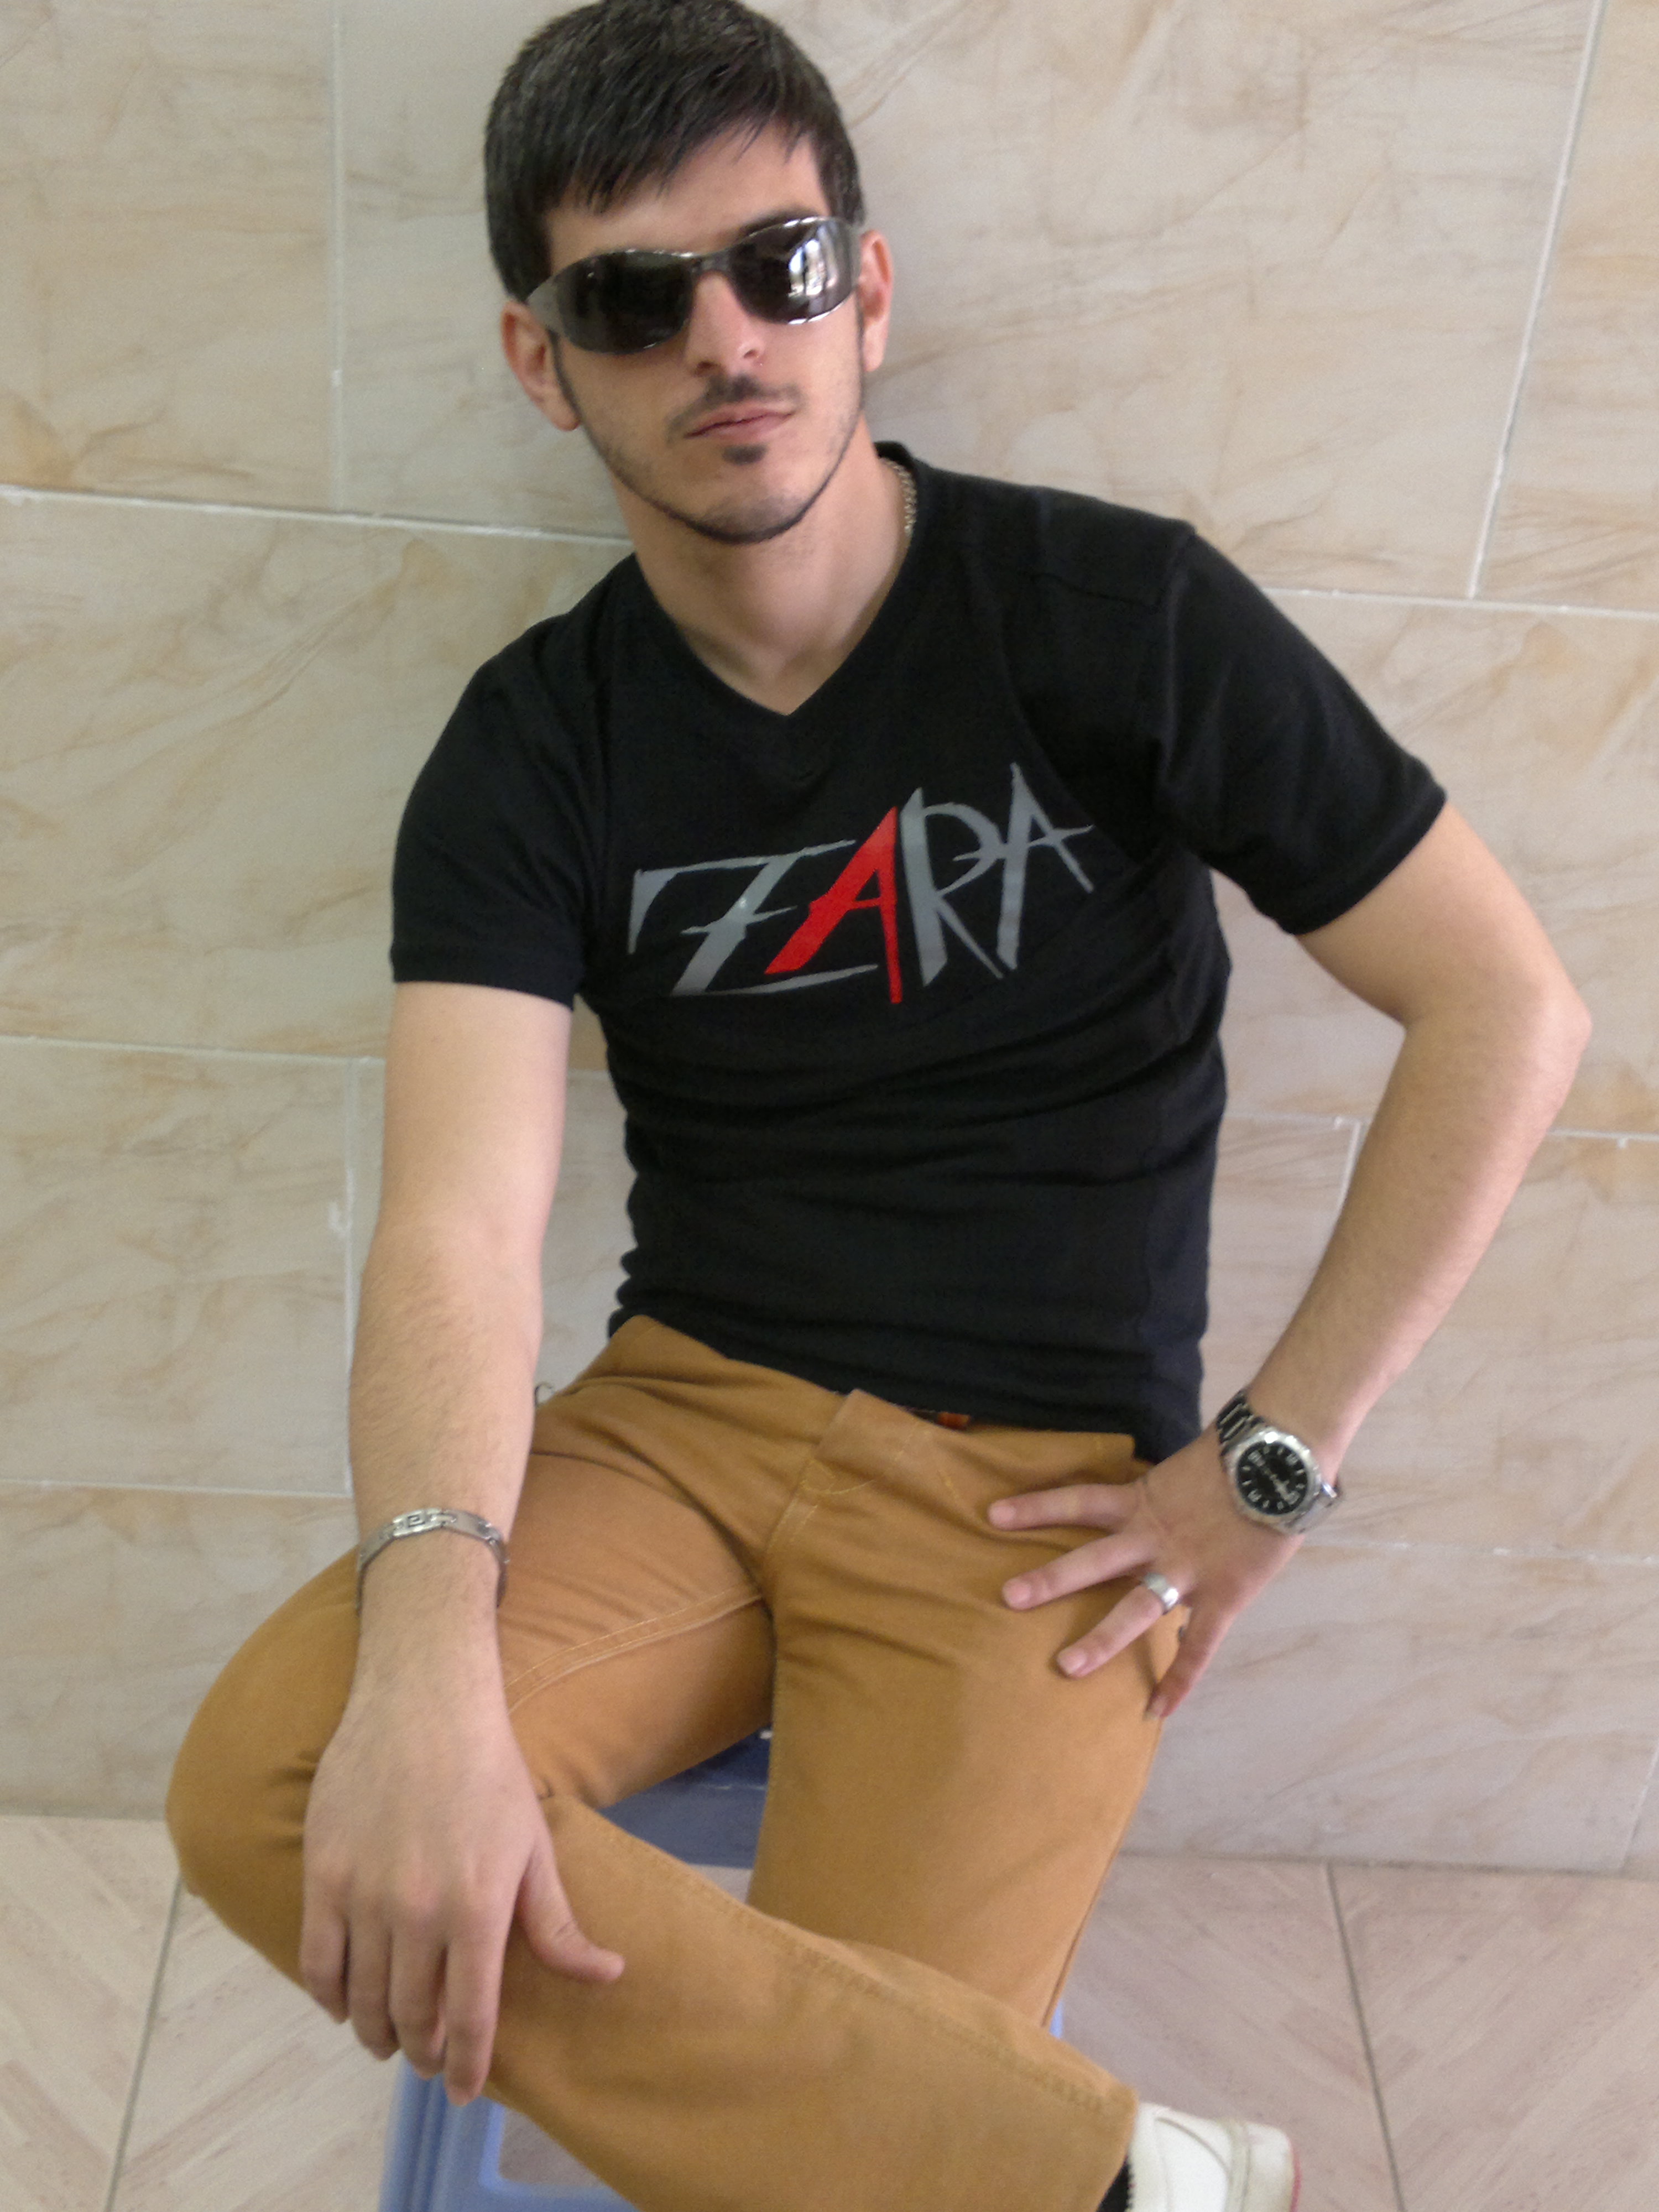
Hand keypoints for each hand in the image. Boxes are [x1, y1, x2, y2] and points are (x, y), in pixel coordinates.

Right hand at [299, 1678, 622, 2102]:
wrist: (423, 1702)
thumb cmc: (489, 1773)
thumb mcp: (535, 1847)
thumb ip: (558, 1924)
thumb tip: (609, 1974)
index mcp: (478, 1908)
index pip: (471, 2018)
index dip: (469, 2066)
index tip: (466, 2092)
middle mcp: (418, 1911)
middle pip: (412, 2017)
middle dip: (424, 2051)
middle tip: (430, 2060)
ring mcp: (364, 1895)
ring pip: (362, 1999)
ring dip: (376, 2032)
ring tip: (390, 2039)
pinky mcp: (322, 1874)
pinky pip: (316, 1962)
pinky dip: (329, 1997)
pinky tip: (344, 2004)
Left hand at [989, 1430, 1302, 1717]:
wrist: (1282, 1461)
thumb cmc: (1238, 1459)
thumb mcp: (1185, 1469)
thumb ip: (1162, 1493)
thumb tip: (1153, 1499)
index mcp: (1143, 1501)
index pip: (1078, 1501)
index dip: (1036, 1506)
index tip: (993, 1514)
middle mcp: (1155, 1538)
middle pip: (1094, 1559)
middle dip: (1051, 1580)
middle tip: (1008, 1597)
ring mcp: (1186, 1570)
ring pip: (1135, 1609)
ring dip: (1101, 1639)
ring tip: (1065, 1667)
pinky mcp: (1222, 1596)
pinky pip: (1197, 1645)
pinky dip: (1180, 1679)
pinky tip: (1157, 1710)